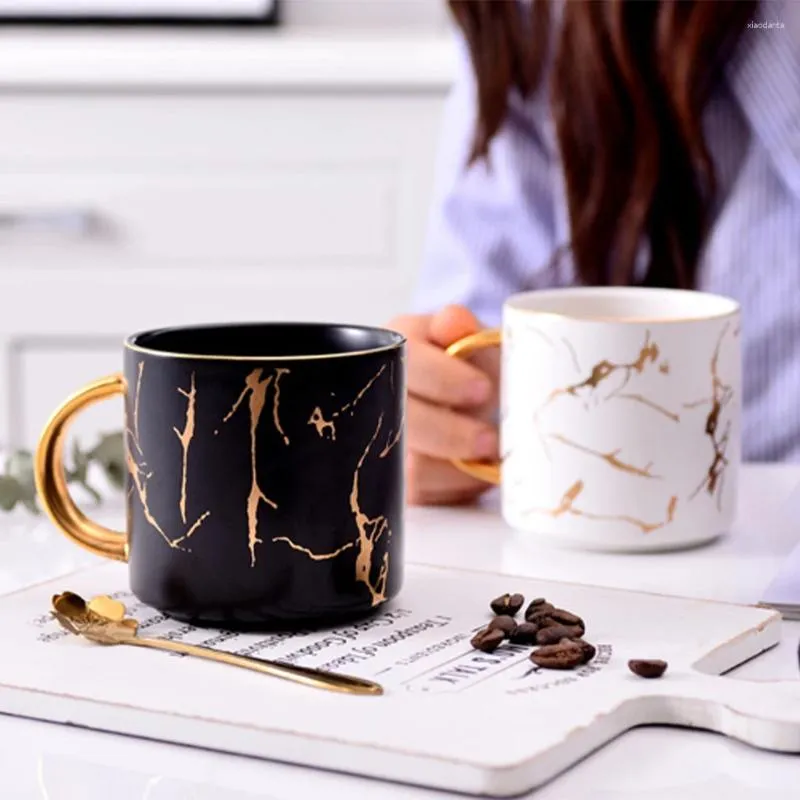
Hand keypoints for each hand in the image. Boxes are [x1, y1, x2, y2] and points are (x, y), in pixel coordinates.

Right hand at [388, 305, 498, 505]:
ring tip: (490, 457)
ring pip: (409, 464)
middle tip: (492, 439)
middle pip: (400, 420)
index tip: (483, 390)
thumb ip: (465, 329)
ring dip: (457, 466)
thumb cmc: (469, 367)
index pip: (408, 361)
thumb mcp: (473, 339)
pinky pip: (421, 492)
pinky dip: (457, 485)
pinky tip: (476, 471)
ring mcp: (380, 440)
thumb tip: (454, 321)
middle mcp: (378, 393)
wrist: (466, 404)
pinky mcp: (392, 479)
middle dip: (451, 434)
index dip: (444, 378)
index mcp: (395, 348)